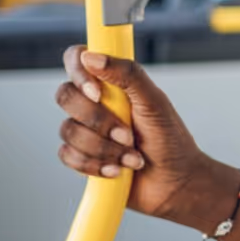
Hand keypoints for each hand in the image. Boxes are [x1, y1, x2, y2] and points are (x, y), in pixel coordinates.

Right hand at [54, 47, 228, 227]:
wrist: (174, 184)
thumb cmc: (170, 139)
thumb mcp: (154, 102)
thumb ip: (127, 74)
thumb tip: (91, 56)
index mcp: (112, 82)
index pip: (77, 58)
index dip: (79, 74)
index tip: (97, 94)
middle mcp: (95, 103)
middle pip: (65, 96)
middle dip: (98, 121)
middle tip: (129, 135)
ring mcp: (87, 130)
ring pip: (67, 130)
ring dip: (103, 148)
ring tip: (131, 157)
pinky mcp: (82, 156)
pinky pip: (67, 156)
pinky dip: (94, 165)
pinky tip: (117, 171)